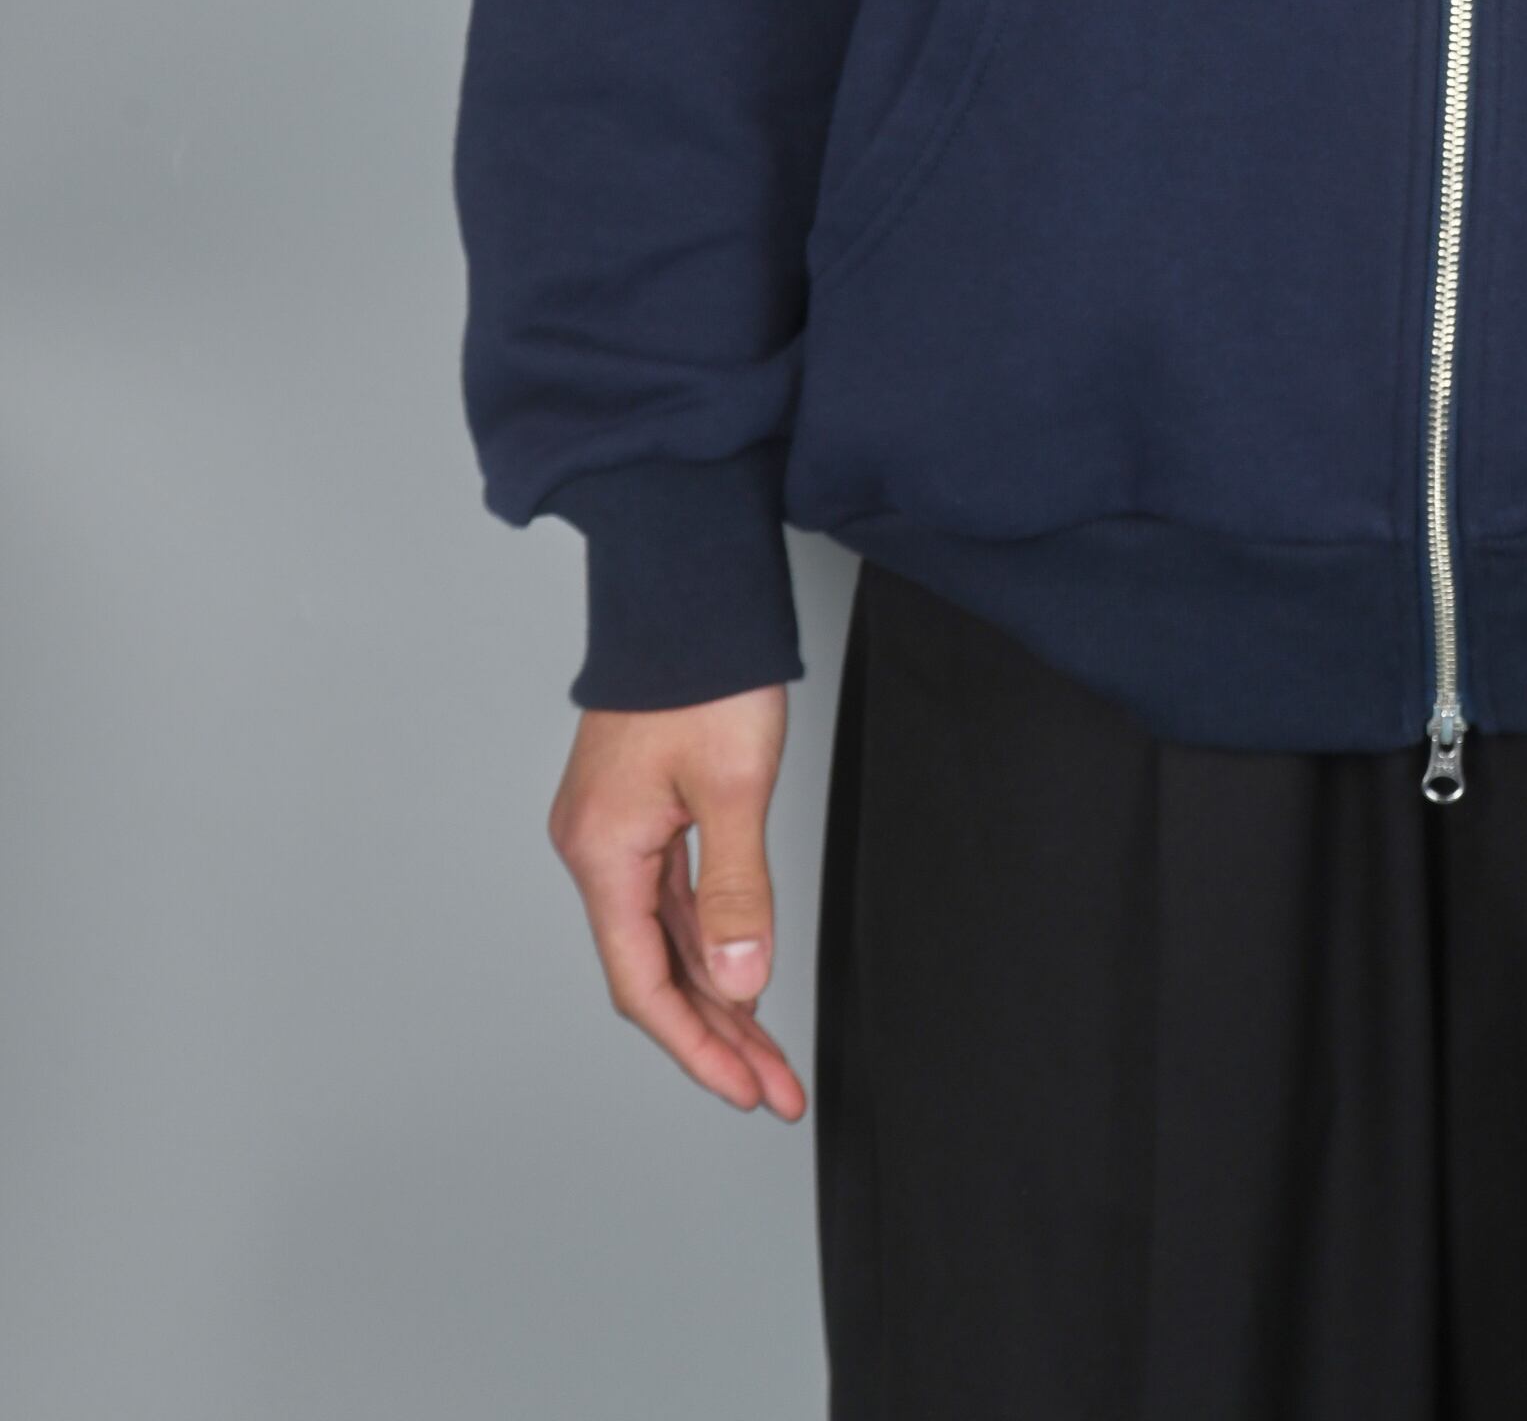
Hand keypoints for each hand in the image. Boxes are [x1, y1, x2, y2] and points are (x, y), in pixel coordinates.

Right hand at [548, 685, 805, 1117]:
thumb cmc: (703, 673)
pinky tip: (740, 978)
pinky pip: (670, 902)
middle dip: (717, 1037)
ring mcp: (614, 832)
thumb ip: (736, 893)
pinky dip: (707, 944)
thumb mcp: (734, 788)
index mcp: (603, 854)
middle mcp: (597, 851)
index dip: (697, 1048)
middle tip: (774, 1089)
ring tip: (768, 1054)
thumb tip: (740, 984)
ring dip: (716, 997)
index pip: (644, 985)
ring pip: (664, 941)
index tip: (747, 1090)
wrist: (686, 591)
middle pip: (654, 972)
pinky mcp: (637, 812)